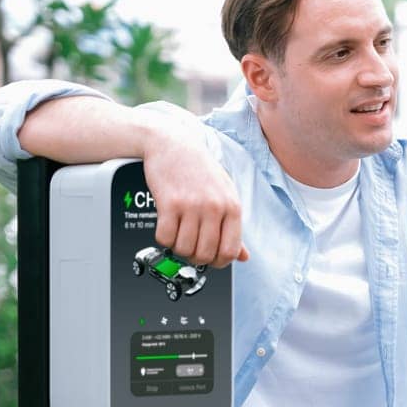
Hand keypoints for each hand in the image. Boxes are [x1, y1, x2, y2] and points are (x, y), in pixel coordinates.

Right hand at [143, 114, 246, 267]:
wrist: (173, 144)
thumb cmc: (200, 170)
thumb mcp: (225, 195)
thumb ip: (233, 227)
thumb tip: (243, 256)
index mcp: (232, 207)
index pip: (230, 251)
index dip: (219, 262)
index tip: (211, 260)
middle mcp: (214, 207)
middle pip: (206, 254)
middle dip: (196, 257)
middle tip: (191, 248)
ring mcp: (192, 205)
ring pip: (184, 249)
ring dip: (178, 248)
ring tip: (178, 236)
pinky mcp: (169, 203)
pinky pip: (165, 237)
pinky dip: (163, 239)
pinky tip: (166, 228)